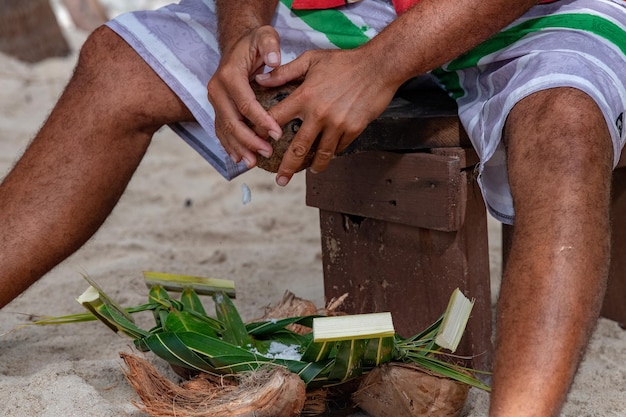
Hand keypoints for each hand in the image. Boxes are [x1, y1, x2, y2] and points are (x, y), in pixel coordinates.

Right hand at [207, 25, 282, 167]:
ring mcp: (215, 100)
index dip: (261, 121)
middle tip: (267, 152)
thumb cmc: (255, 42)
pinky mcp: (217, 108)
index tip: (277, 134)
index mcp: (229, 75)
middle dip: (250, 140)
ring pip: (224, 129)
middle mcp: (217, 89)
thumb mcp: (265, 35)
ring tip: (253, 163)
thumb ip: (270, 45)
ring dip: (238, 148)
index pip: (245, 103)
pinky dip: (230, 145)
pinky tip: (240, 159)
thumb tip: (275, 61)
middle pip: (232, 121)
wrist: (237, 43)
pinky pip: (221, 130)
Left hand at [255, 48, 397, 185]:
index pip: (276, 120)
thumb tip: (259, 81)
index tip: (258, 145)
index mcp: (304, 96)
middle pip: (298, 148)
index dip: (263, 133)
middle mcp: (319, 114)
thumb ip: (284, 72)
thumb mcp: (311, 60)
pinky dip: (332, 153)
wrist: (379, 66)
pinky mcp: (354, 129)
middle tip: (280, 181)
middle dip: (287, 167)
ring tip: (308, 172)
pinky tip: (328, 155)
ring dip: (313, 166)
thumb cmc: (344, 61)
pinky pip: (339, 147)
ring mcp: (338, 124)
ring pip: (321, 154)